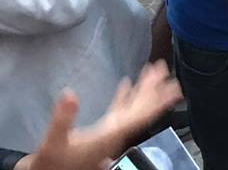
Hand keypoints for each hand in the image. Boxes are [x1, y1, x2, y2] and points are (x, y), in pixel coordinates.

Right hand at [19, 61, 181, 169]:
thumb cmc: (52, 163)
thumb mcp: (55, 141)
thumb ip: (63, 119)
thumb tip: (69, 94)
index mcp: (111, 135)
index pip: (142, 116)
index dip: (159, 102)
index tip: (174, 89)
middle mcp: (116, 133)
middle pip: (142, 109)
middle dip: (155, 88)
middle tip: (165, 68)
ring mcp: (110, 133)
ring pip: (133, 108)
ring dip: (143, 89)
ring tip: (152, 70)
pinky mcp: (101, 133)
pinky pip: (119, 111)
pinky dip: (125, 96)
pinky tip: (126, 83)